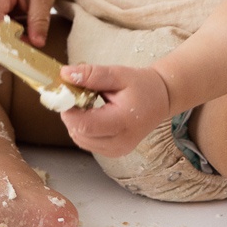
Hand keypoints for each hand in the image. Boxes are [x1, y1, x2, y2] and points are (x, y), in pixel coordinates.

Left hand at [58, 63, 172, 157]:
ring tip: (87, 104)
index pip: (84, 125)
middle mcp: (120, 142)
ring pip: (80, 139)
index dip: (69, 110)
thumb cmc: (141, 85)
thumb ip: (92, 75)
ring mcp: (117, 150)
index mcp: (122, 122)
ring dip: (76, 122)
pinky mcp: (113, 152)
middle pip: (79, 134)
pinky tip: (92, 115)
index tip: (68, 93)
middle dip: (71, 114)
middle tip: (77, 96)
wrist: (161, 100)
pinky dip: (83, 129)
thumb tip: (65, 74)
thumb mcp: (118, 74)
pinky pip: (87, 142)